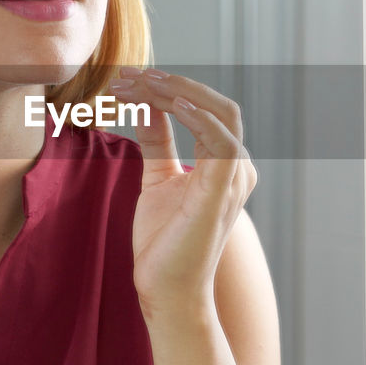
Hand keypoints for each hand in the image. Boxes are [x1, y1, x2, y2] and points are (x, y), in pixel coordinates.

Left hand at [107, 68, 256, 319]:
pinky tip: (168, 105)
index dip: (170, 88)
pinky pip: (221, 142)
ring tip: (138, 84)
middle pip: (217, 104)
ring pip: (219, 114)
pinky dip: (198, 117)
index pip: (206, 109)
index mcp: (225, 163)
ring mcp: (234, 179)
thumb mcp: (156, 179)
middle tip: (128, 75)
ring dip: (177, 93)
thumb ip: (158, 141)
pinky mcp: (221, 193)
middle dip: (173, 84)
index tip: (128, 80)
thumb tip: (145, 104)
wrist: (165, 289)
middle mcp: (237, 167)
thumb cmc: (164, 240)